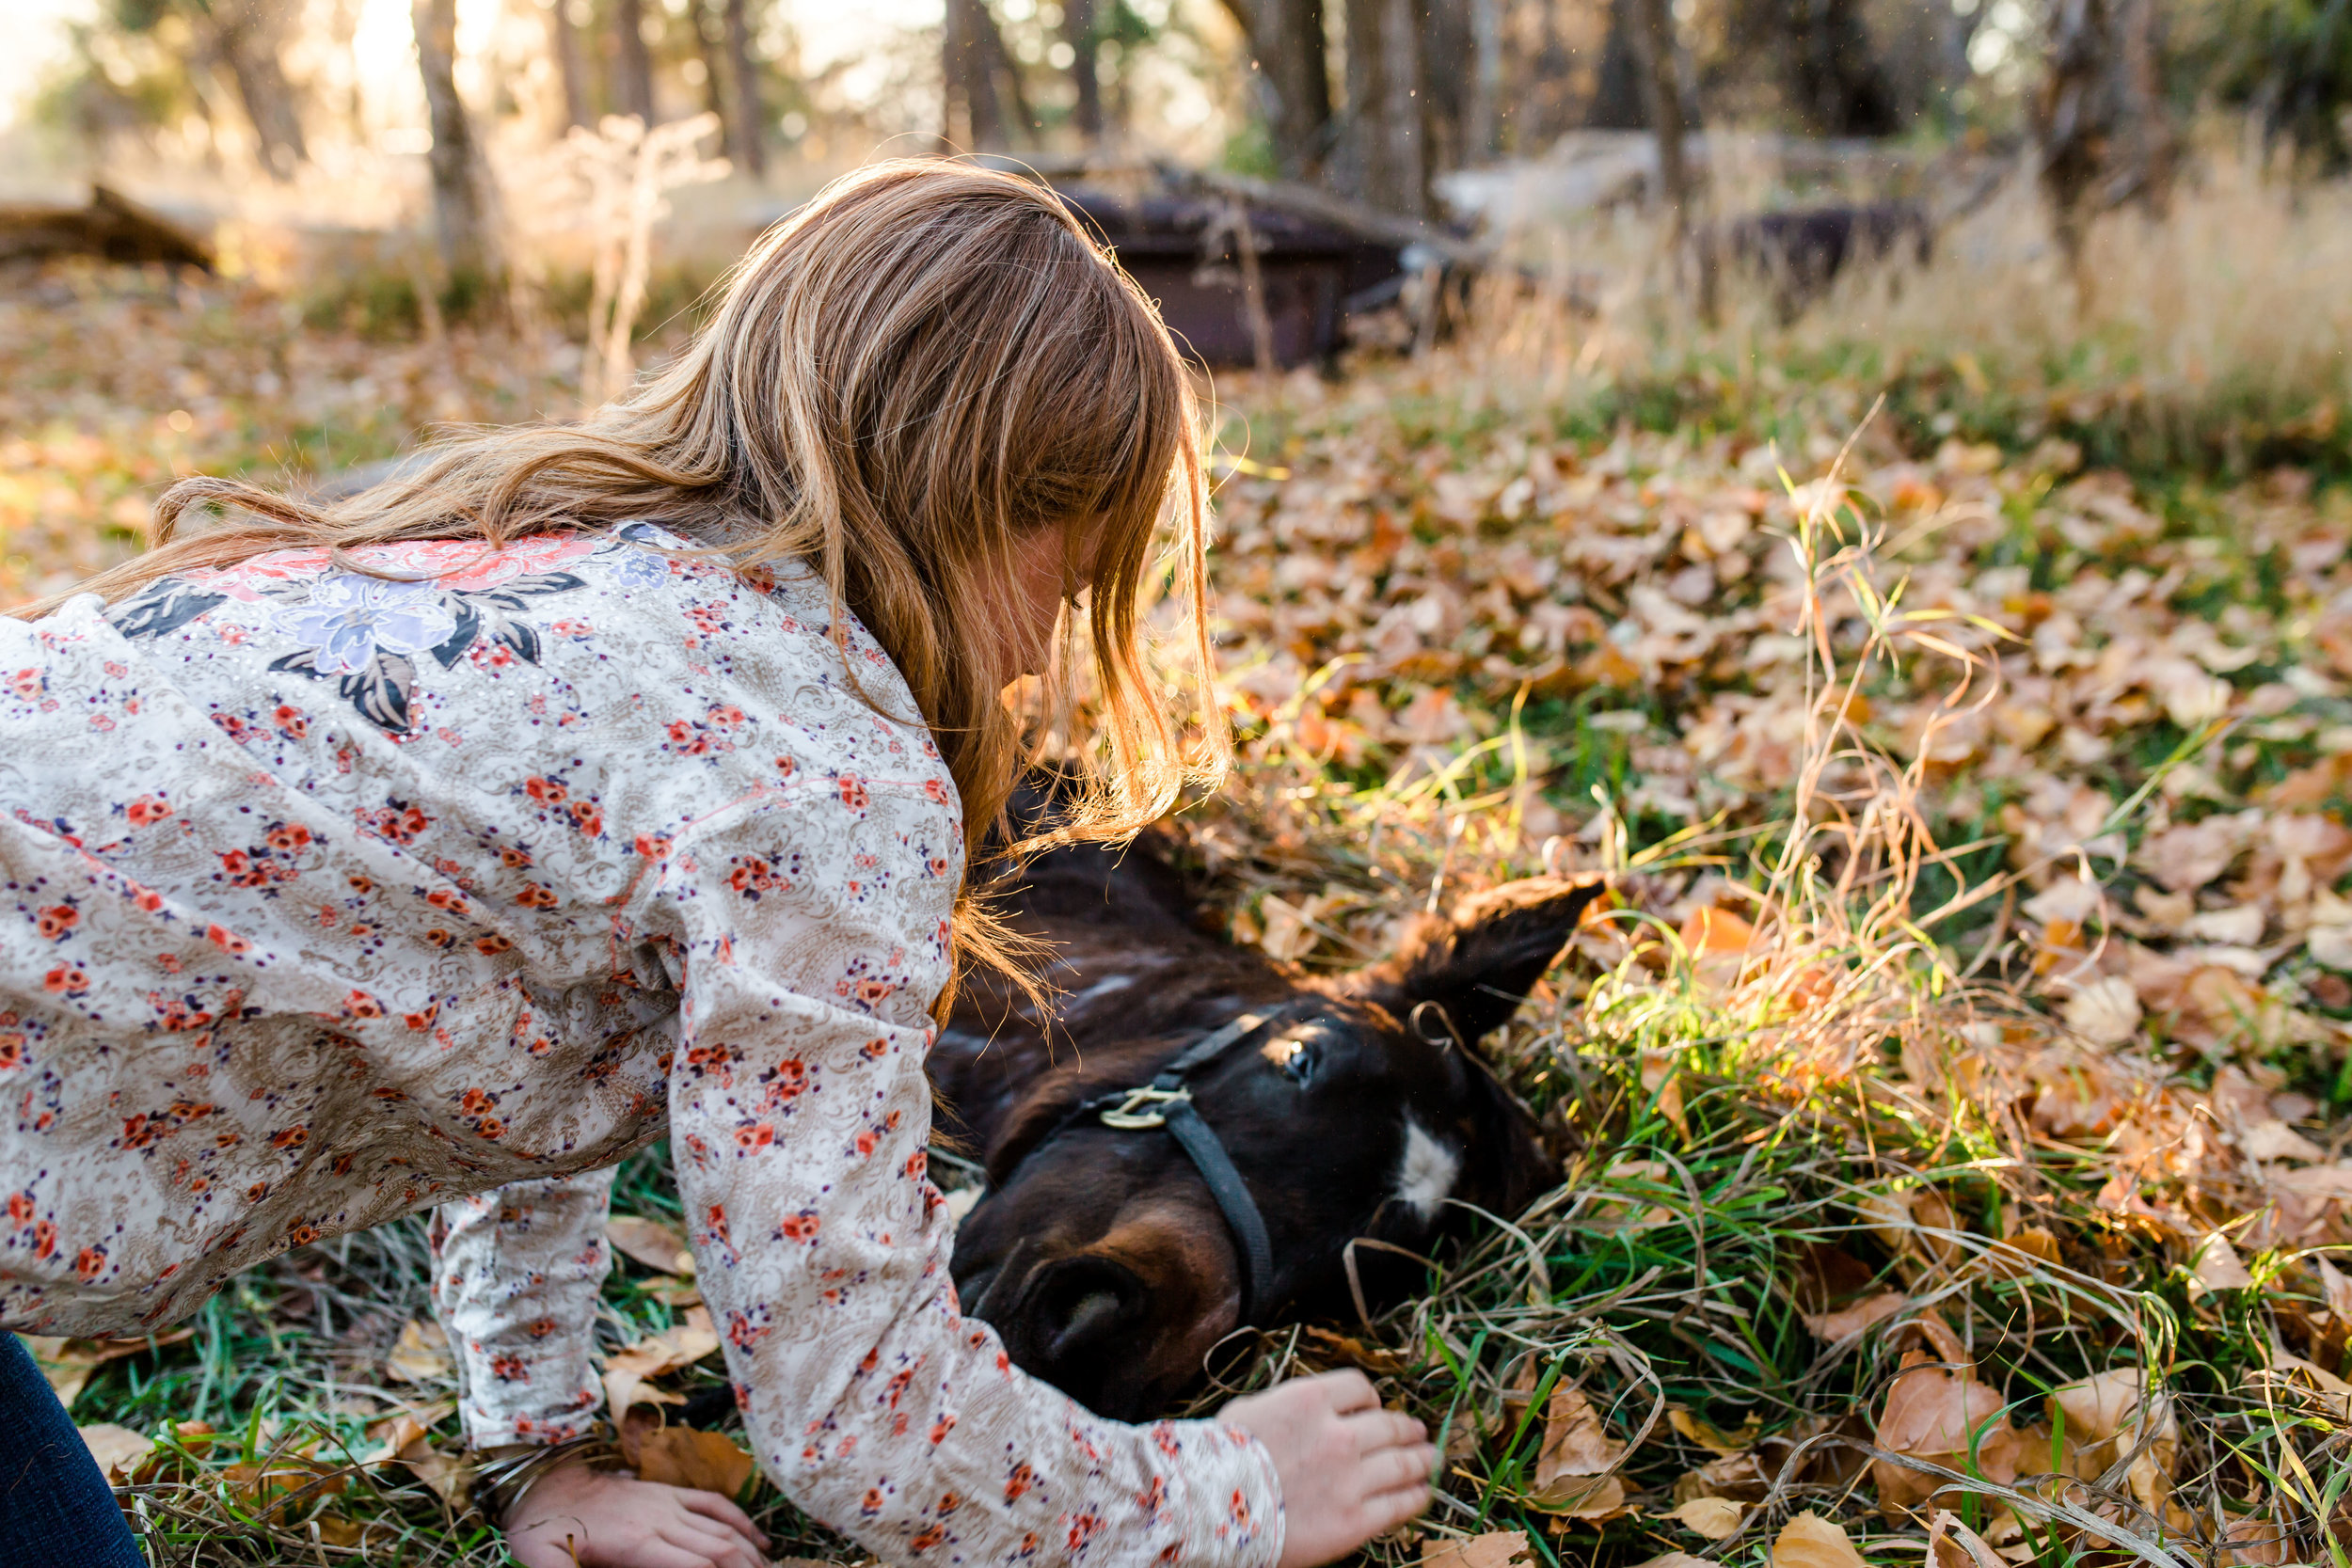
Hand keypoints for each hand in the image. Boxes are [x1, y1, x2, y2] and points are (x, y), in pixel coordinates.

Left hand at [503, 1461, 772, 1567]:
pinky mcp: (668, 1492)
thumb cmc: (544, 1530)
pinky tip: (759, 1541)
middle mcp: (661, 1522)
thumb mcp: (542, 1562)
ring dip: (751, 1555)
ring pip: (723, 1530)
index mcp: (637, 1544)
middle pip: (720, 1551)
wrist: (546, 1481)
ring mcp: (668, 1503)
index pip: (697, 1567)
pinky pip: (714, 1504)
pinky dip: (742, 1522)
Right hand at [1222, 1369, 1434, 1567]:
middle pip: (1389, 1424)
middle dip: (1406, 1428)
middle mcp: (1339, 1435)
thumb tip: (1311, 1410)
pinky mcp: (1354, 1521)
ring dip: (1422, 1459)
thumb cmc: (1218, 1459)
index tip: (1374, 1407)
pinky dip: (1416, 1496)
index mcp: (1311, 1400)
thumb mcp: (1252, 1411)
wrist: (1208, 1509)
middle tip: (1417, 1432)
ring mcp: (1350, 1479)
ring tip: (1430, 1459)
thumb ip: (1291, 1407)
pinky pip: (1399, 1504)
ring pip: (1403, 1463)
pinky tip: (1423, 1493)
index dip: (1372, 1398)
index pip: (1359, 1387)